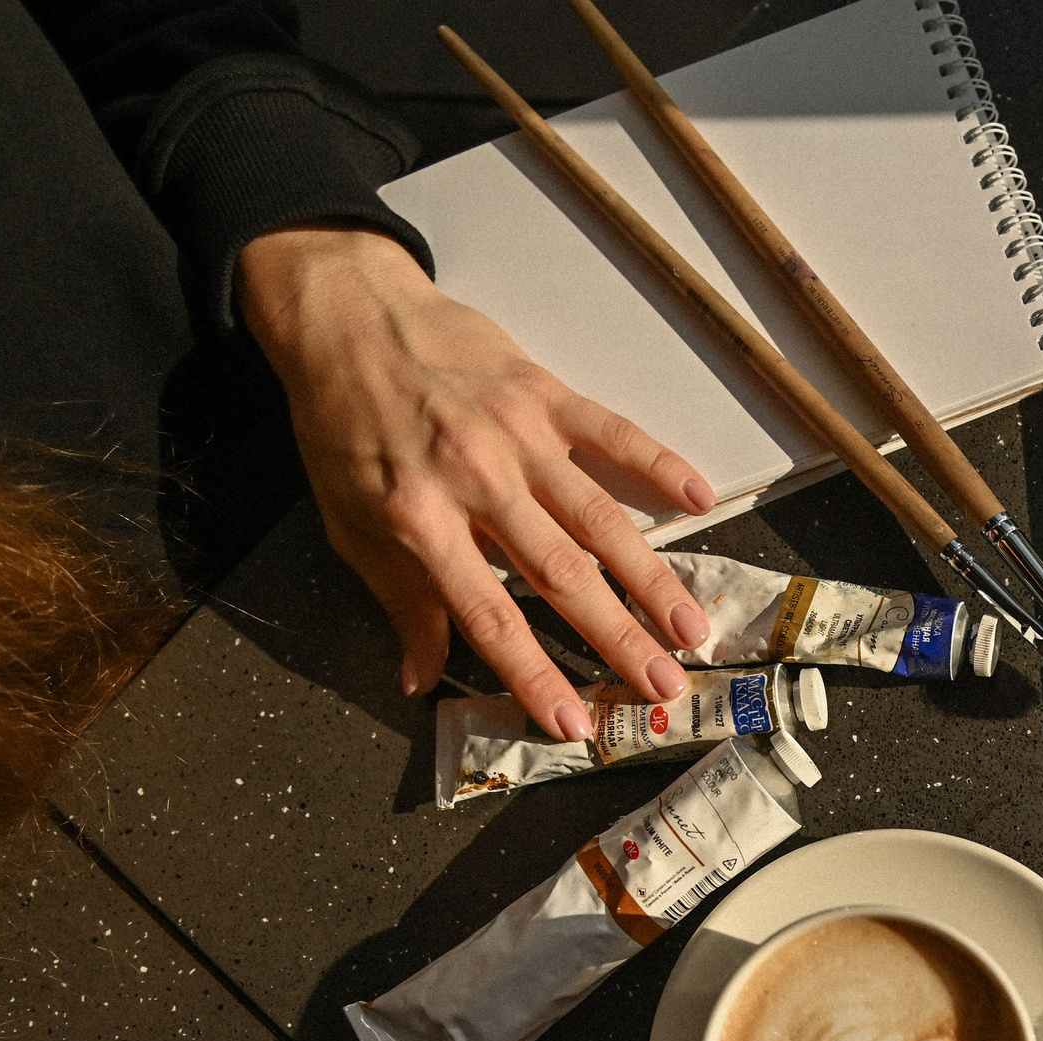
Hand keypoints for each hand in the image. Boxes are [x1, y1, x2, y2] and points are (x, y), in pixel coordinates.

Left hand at [238, 223, 718, 737]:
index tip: (576, 723)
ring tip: (692, 626)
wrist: (343, 315)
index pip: (490, 616)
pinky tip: (701, 499)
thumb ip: (398, 599)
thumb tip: (419, 677)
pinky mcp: (542, 390)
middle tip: (664, 687)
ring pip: (598, 517)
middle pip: (561, 575)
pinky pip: (612, 431)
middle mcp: (475, 480)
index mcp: (419, 520)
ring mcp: (516, 434)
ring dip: (651, 577)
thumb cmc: (341, 423)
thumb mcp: (348, 522)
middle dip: (618, 638)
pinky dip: (660, 464)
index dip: (536, 675)